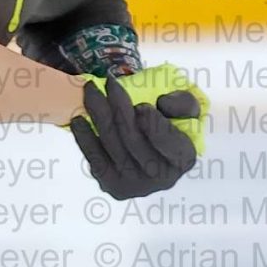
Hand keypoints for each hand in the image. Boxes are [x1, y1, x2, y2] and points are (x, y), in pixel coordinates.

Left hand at [71, 66, 208, 200]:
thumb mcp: (188, 109)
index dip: (155, 127)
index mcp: (183, 160)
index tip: (141, 106)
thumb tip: (162, 103)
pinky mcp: (111, 185)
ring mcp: (134, 185)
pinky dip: (84, 137)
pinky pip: (94, 158)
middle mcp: (160, 178)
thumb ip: (183, 103)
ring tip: (90, 90)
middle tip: (108, 82)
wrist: (151, 149)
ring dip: (98, 113)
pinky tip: (79, 119)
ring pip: (111, 144)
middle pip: (134, 140)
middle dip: (119, 107)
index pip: (170, 144)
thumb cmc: (171, 124)